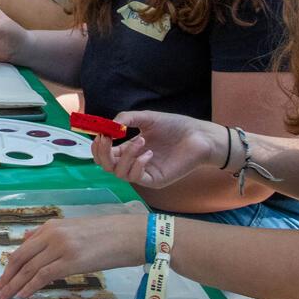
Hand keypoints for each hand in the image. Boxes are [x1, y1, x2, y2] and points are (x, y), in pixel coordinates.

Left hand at [0, 212, 143, 298]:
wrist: (129, 234)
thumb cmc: (106, 236)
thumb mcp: (74, 231)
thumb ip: (51, 238)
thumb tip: (29, 243)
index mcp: (51, 226)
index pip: (22, 249)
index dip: (9, 267)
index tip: (0, 281)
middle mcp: (51, 233)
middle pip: (20, 258)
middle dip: (5, 278)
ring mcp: (60, 246)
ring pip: (29, 268)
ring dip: (13, 286)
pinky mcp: (71, 260)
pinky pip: (44, 275)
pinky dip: (30, 286)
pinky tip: (22, 295)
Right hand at [91, 111, 222, 188]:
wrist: (199, 136)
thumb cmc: (176, 127)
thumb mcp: (147, 118)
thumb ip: (126, 118)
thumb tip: (108, 125)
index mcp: (129, 149)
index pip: (105, 154)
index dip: (98, 146)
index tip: (101, 133)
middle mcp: (133, 162)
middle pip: (106, 166)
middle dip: (103, 152)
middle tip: (108, 137)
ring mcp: (144, 172)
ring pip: (119, 172)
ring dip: (125, 155)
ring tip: (141, 140)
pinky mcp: (155, 180)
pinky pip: (136, 177)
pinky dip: (137, 164)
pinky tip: (149, 153)